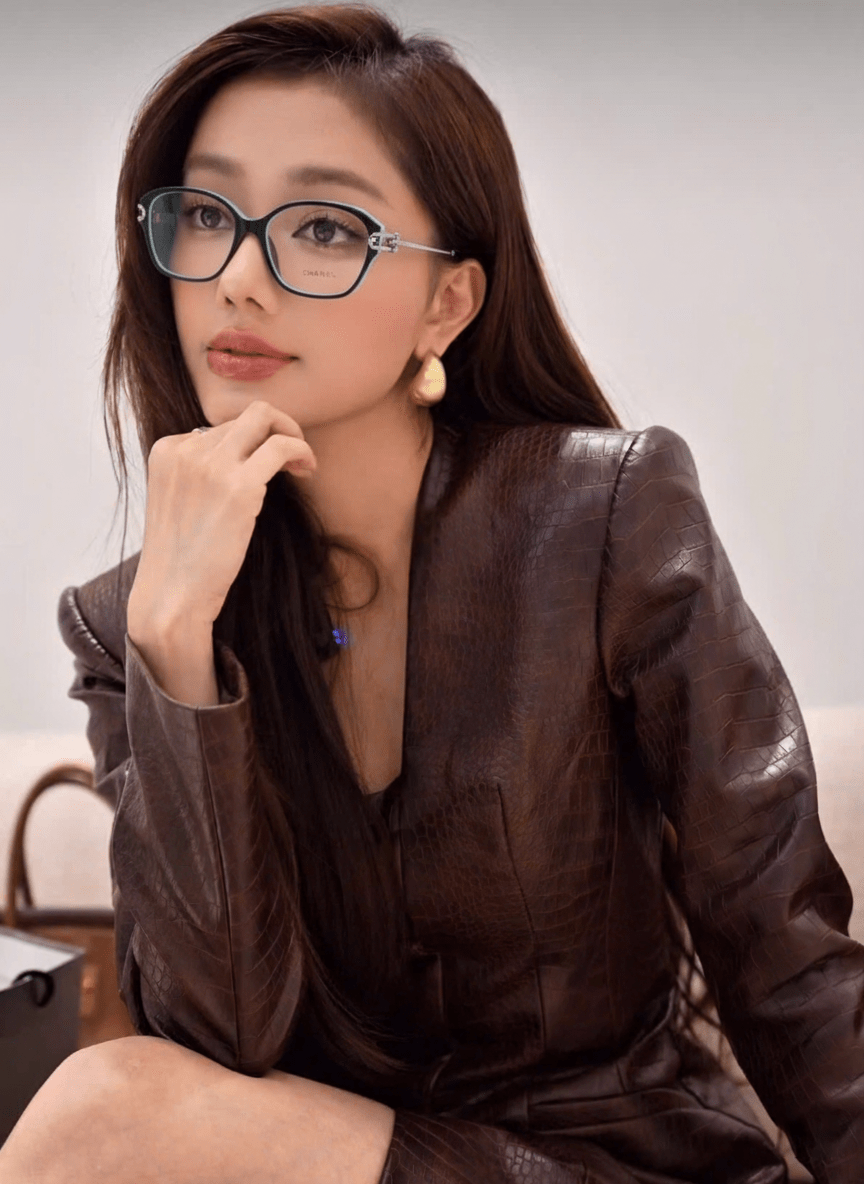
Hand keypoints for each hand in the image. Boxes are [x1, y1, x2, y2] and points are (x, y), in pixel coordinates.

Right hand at [128, 400, 316, 633]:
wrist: (172, 597)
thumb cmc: (182, 558)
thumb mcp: (178, 501)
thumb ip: (200, 473)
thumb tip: (244, 453)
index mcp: (166, 451)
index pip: (218, 427)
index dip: (247, 444)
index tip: (263, 466)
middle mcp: (186, 450)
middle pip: (243, 418)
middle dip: (274, 430)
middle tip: (292, 458)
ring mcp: (211, 465)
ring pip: (264, 417)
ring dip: (291, 434)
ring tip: (303, 463)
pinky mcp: (239, 486)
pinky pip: (282, 445)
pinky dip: (301, 449)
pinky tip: (308, 471)